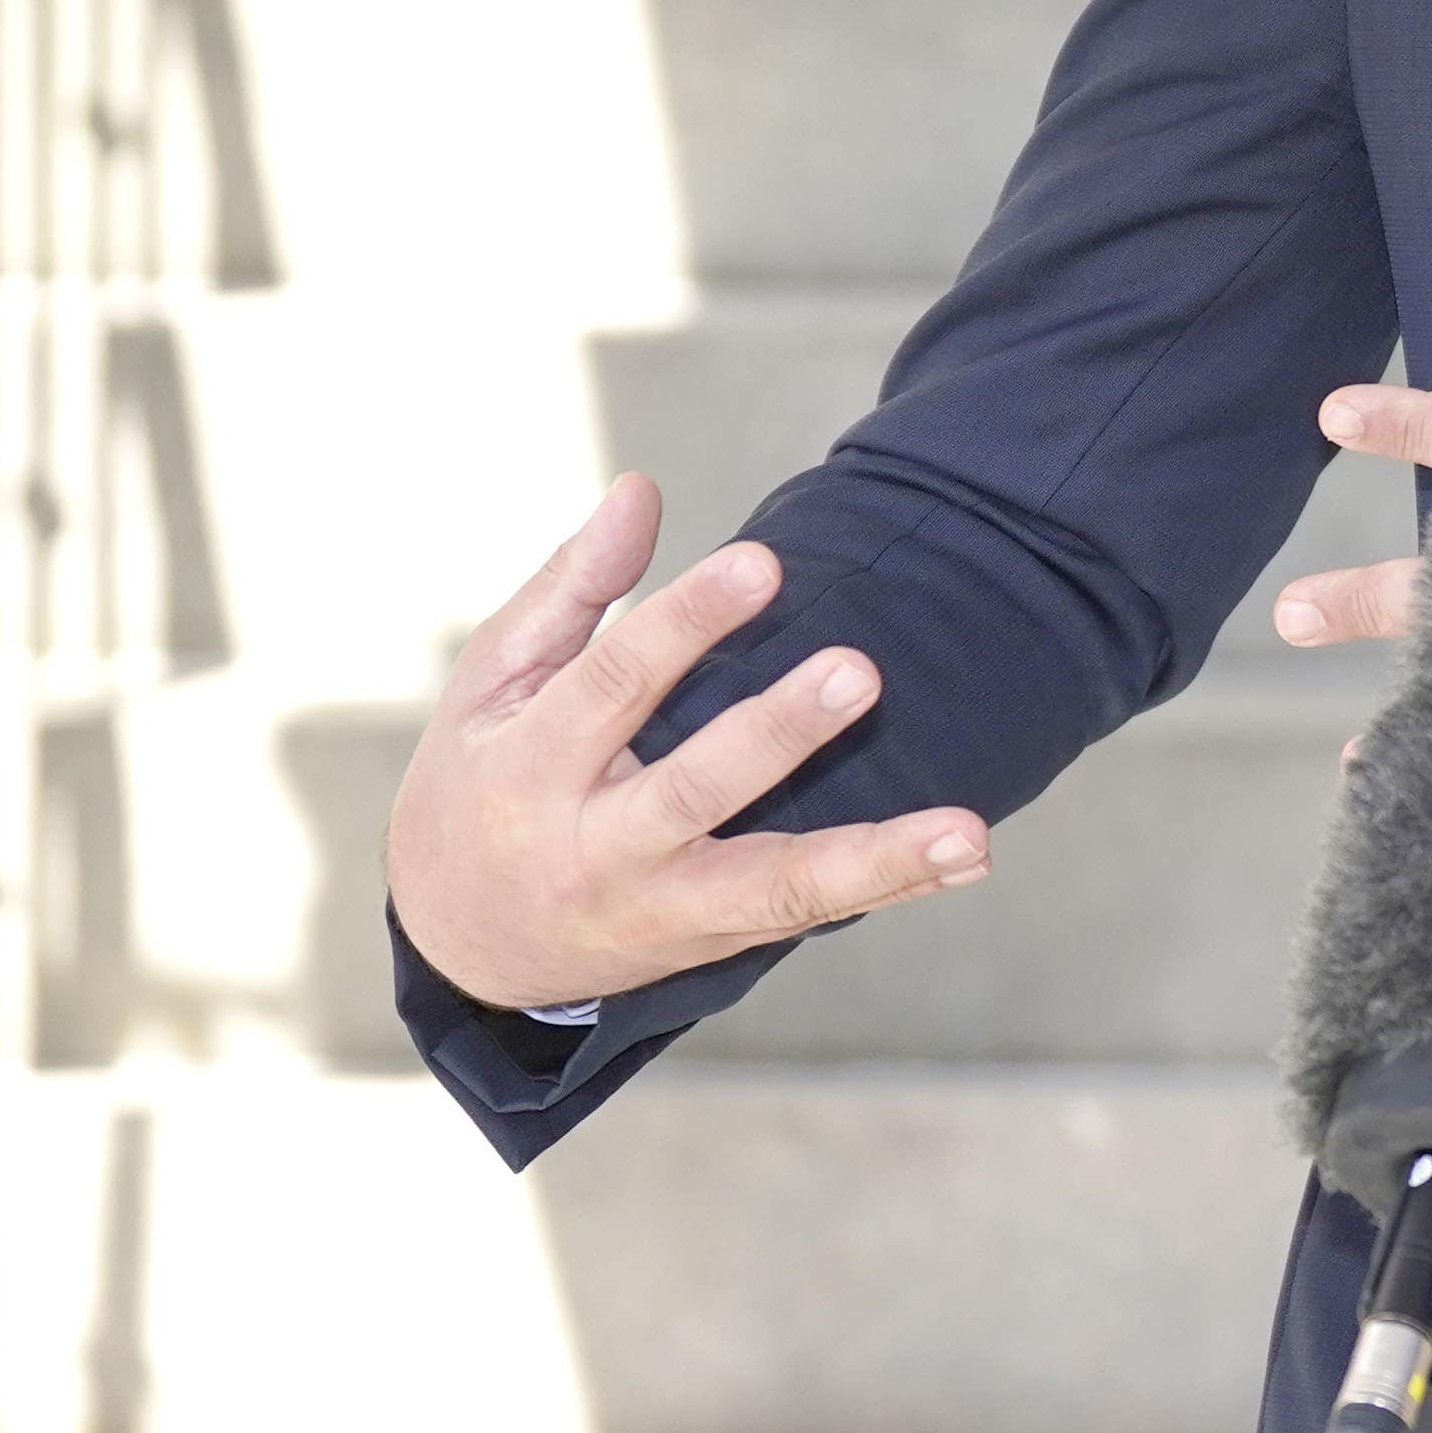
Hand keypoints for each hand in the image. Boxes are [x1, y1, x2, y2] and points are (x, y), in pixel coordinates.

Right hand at [385, 478, 992, 1014]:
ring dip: (874, 858)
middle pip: (696, 789)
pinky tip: (966, 855)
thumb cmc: (480, 783)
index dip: (687, 622)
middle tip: (861, 669)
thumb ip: (572, 587)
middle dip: (780, 732)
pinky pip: (804, 912)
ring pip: (772, 885)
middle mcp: (597, 845)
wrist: (464, 944)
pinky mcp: (710, 937)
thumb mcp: (492, 685)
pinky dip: (887, 884)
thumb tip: (641, 488)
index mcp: (532, 765)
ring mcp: (660, 902)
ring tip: (964, 832)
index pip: (614, 684)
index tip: (762, 564)